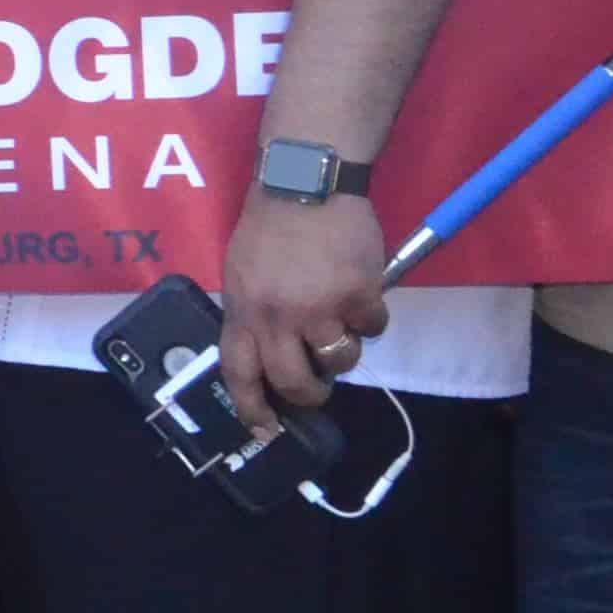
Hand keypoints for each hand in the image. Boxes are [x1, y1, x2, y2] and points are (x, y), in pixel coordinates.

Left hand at [218, 186, 392, 432]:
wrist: (305, 183)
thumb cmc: (271, 227)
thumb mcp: (242, 273)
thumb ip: (254, 313)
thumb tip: (270, 354)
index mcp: (243, 310)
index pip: (238, 372)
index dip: (251, 406)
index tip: (264, 429)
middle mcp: (276, 317)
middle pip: (294, 381)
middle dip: (311, 394)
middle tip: (319, 387)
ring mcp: (318, 308)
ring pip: (340, 360)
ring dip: (345, 349)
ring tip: (341, 318)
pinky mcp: (358, 295)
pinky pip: (374, 326)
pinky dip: (372, 314)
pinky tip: (362, 288)